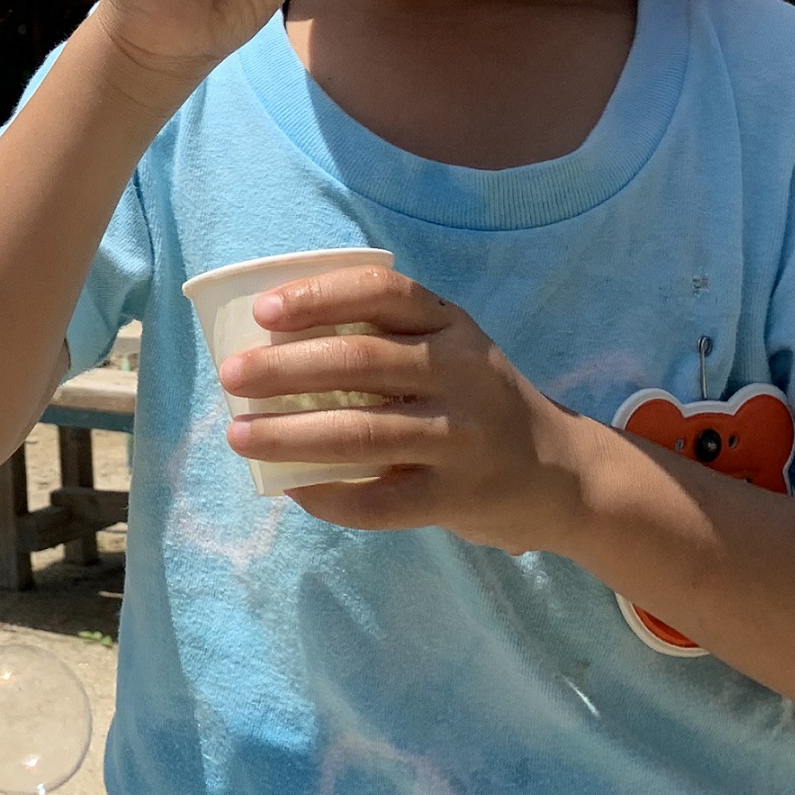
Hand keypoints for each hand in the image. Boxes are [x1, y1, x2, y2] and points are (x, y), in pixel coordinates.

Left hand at [217, 262, 588, 555]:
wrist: (563, 475)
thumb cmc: (474, 401)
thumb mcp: (449, 350)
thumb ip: (384, 340)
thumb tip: (267, 342)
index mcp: (451, 326)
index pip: (383, 292)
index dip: (320, 296)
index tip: (264, 311)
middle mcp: (463, 374)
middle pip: (362, 362)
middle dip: (285, 368)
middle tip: (231, 376)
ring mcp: (464, 438)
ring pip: (364, 433)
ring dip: (291, 435)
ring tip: (239, 435)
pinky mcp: (460, 497)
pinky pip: (383, 502)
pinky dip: (330, 497)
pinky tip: (293, 491)